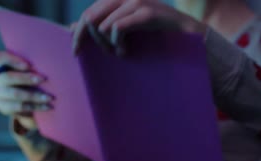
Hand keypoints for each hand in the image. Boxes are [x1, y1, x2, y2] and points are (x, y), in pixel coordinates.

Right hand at [0, 51, 53, 130]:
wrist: (23, 100)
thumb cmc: (29, 80)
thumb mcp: (29, 71)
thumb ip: (32, 67)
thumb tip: (48, 66)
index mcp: (0, 65)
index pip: (1, 58)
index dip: (14, 60)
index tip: (29, 65)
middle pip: (7, 77)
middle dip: (26, 78)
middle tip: (44, 79)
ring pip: (15, 94)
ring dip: (34, 96)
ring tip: (49, 97)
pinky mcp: (2, 106)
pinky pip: (20, 107)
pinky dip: (36, 106)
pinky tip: (47, 106)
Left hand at [71, 0, 206, 54]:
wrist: (188, 35)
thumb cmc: (156, 34)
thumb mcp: (124, 31)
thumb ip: (100, 27)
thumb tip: (72, 28)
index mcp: (117, 0)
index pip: (87, 14)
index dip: (78, 33)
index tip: (76, 52)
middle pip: (90, 18)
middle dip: (92, 41)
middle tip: (108, 55)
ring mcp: (136, 2)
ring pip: (102, 25)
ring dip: (108, 45)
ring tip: (121, 53)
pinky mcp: (146, 12)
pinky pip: (118, 28)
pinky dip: (118, 43)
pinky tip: (126, 51)